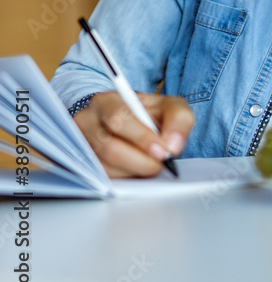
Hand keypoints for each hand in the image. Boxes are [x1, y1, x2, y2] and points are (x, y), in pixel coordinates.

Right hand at [73, 91, 194, 178]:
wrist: (126, 122)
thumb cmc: (147, 114)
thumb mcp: (168, 106)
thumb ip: (178, 119)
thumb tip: (172, 146)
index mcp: (107, 101)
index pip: (119, 118)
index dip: (142, 137)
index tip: (163, 151)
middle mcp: (88, 122)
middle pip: (110, 147)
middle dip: (141, 161)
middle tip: (161, 164)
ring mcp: (82, 146)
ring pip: (108, 168)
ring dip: (135, 171)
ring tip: (151, 164)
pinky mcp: (85, 167)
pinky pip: (105, 180)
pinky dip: (126, 178)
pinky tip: (137, 169)